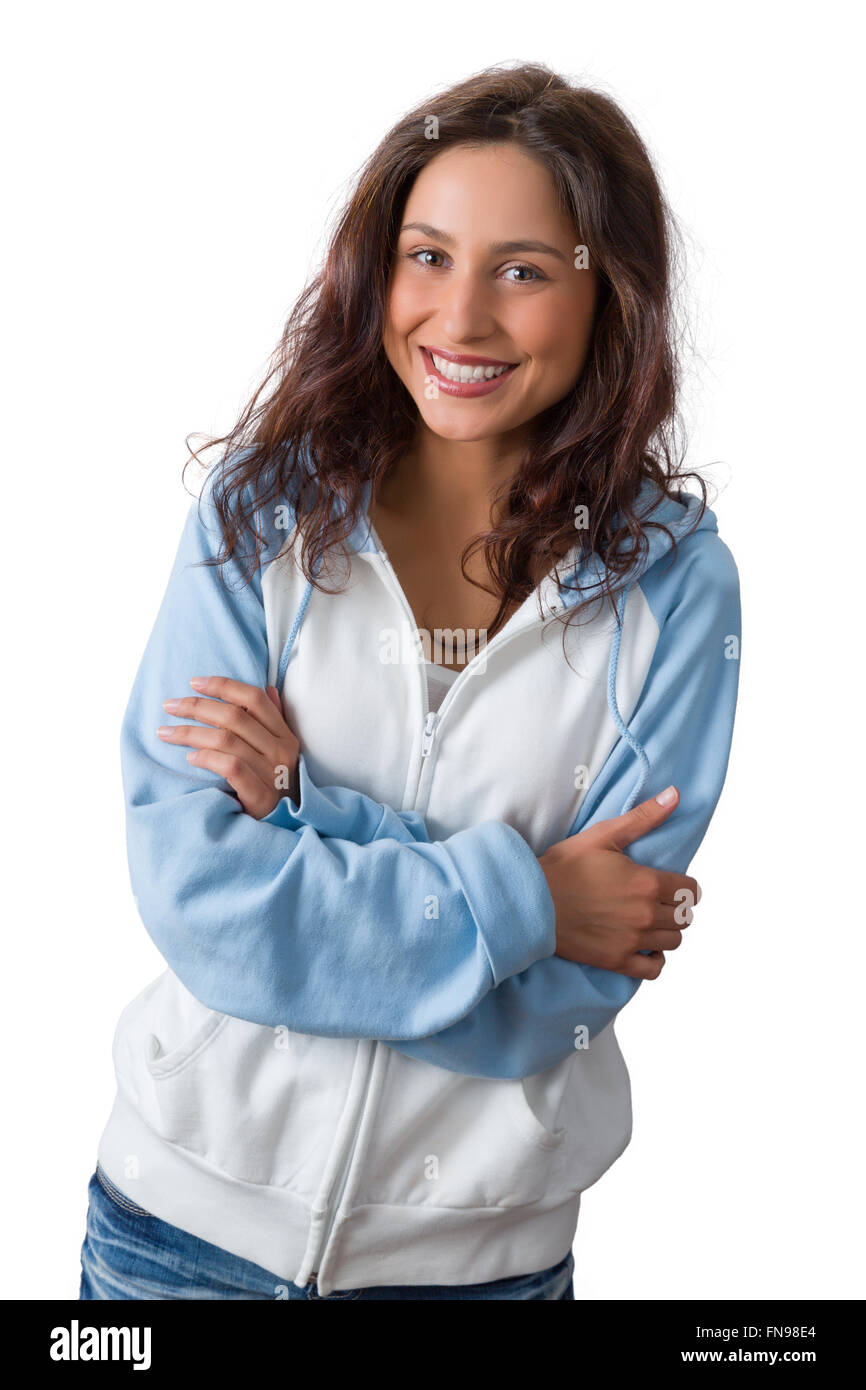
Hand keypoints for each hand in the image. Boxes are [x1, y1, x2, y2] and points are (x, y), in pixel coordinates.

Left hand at [157, 677, 300, 818]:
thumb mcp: (281, 750)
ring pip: (227, 740)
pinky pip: (231, 768)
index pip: (254, 698)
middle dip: (196, 707)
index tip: (194, 682)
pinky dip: (208, 759)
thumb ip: (275, 720)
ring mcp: (272, 774)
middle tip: (170, 706)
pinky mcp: (260, 797)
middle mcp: (281, 750)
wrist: (287, 827)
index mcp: (285, 734)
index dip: (222, 686)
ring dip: (191, 733)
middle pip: (234, 717)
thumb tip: (268, 688)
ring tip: (166, 733)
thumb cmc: (275, 785)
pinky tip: (190, 759)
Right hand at [538, 787, 699, 978]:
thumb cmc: (564, 866)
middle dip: (676, 907)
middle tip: (659, 900)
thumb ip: (643, 817)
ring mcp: (632, 940)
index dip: (684, 885)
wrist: (532, 902)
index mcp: (646, 883)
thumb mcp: (603, 835)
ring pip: (674, 941)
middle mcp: (645, 915)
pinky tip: (646, 947)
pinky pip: (654, 970)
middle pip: (684, 916)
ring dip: (668, 931)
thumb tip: (675, 795)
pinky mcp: (617, 961)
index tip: (672, 883)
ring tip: (651, 921)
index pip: (689, 890)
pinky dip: (656, 960)